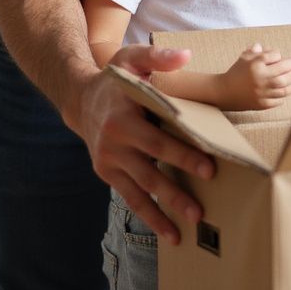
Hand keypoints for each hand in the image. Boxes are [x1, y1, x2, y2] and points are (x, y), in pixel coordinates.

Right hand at [78, 44, 215, 243]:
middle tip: (201, 208)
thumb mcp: (133, 57)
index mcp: (123, 119)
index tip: (209, 166)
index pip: (157, 141)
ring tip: (186, 229)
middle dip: (176, 192)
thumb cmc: (117, 77)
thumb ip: (159, 56)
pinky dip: (149, 216)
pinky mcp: (108, 174)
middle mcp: (113, 144)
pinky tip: (168, 233)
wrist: (81, 99)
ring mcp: (109, 162)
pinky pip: (130, 198)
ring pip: (139, 192)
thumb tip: (185, 56)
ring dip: (163, 213)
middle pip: (150, 172)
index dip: (183, 155)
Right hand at [217, 43, 290, 110]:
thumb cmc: (237, 72)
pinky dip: (283, 96)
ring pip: (284, 89)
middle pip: (284, 75)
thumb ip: (256, 50)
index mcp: (255, 65)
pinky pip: (278, 100)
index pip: (275, 56)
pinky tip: (285, 90)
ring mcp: (261, 93)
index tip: (280, 57)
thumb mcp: (245, 57)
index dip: (279, 55)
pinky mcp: (262, 104)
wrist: (224, 91)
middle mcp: (260, 79)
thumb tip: (268, 49)